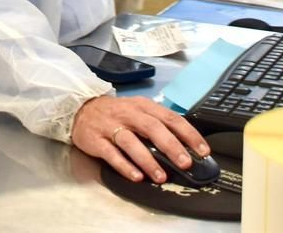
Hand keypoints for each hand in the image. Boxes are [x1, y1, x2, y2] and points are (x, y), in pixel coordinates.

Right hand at [70, 95, 208, 183]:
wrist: (79, 109)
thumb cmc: (115, 113)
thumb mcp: (138, 111)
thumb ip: (158, 124)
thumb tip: (185, 146)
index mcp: (142, 106)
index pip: (169, 118)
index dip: (188, 134)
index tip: (203, 150)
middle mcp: (127, 114)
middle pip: (152, 128)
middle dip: (171, 146)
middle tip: (186, 163)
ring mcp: (110, 126)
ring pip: (131, 142)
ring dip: (148, 160)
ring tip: (161, 176)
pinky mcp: (96, 140)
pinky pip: (111, 153)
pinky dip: (124, 165)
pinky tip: (136, 176)